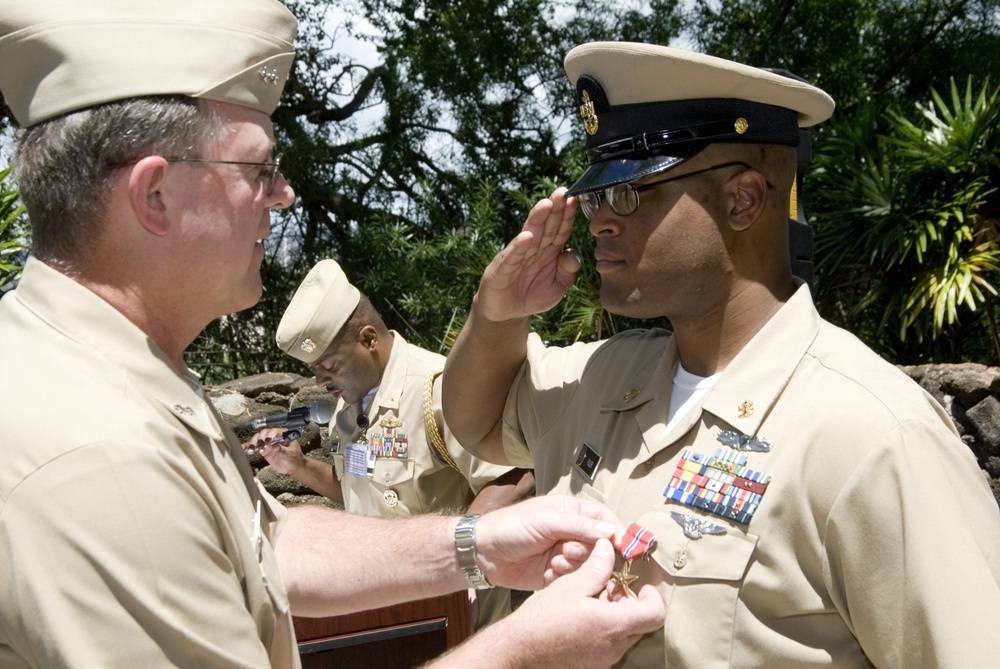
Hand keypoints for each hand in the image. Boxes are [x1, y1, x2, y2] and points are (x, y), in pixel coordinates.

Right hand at [243, 427, 305, 474]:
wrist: (293, 466)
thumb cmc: (294, 458)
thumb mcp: (290, 454)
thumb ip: (281, 450)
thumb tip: (273, 445)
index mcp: (283, 434)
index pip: (274, 431)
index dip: (269, 436)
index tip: (267, 443)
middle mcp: (274, 437)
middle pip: (263, 433)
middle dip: (260, 439)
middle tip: (260, 447)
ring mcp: (268, 443)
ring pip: (258, 439)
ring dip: (253, 443)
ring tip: (252, 450)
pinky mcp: (263, 450)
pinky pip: (255, 447)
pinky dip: (248, 447)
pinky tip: (244, 448)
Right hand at [432, 538, 663, 668]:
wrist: (519, 649)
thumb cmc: (542, 619)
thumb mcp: (571, 585)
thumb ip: (597, 566)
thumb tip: (609, 547)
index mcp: (613, 625)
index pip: (655, 614)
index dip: (652, 597)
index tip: (639, 587)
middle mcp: (614, 647)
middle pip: (642, 624)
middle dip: (631, 604)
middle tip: (610, 589)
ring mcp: (604, 660)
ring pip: (626, 635)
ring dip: (618, 616)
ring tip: (593, 601)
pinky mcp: (594, 666)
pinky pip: (611, 646)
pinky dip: (606, 630)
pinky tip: (584, 617)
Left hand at [471, 494, 621, 590]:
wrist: (483, 553)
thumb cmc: (510, 527)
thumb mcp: (546, 520)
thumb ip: (579, 525)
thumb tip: (611, 530)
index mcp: (572, 512)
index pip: (605, 520)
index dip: (617, 533)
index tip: (627, 548)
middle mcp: (572, 533)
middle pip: (600, 547)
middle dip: (585, 553)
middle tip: (565, 552)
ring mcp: (565, 554)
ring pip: (588, 566)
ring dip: (572, 567)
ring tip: (552, 563)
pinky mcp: (557, 574)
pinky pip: (573, 580)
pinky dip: (563, 580)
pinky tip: (546, 575)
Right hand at [474, 188, 580, 322]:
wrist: (506, 312)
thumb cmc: (533, 295)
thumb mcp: (558, 286)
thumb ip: (568, 271)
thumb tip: (574, 255)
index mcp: (550, 250)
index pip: (561, 229)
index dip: (568, 215)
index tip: (576, 198)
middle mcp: (534, 248)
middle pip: (547, 226)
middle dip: (555, 209)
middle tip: (562, 192)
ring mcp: (518, 256)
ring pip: (530, 235)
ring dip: (538, 219)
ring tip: (545, 204)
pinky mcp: (503, 268)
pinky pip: (513, 256)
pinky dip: (519, 246)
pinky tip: (527, 236)